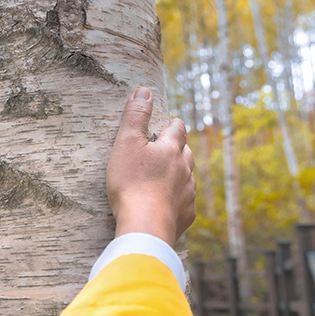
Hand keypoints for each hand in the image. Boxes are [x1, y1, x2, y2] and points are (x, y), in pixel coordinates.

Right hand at [106, 87, 195, 246]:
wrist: (145, 224)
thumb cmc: (131, 182)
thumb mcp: (126, 143)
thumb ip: (135, 116)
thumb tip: (144, 91)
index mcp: (170, 150)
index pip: (177, 130)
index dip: (174, 125)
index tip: (172, 123)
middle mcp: (184, 169)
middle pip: (187, 153)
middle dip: (180, 148)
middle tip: (170, 148)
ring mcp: (187, 193)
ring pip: (188, 178)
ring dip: (180, 174)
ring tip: (170, 176)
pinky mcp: (186, 215)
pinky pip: (186, 203)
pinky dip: (179, 199)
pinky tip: (170, 204)